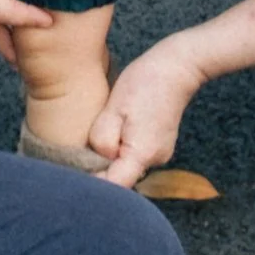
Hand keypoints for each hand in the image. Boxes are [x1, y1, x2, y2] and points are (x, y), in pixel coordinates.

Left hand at [89, 37, 207, 186]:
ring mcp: (160, 154)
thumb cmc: (143, 83)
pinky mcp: (159, 146)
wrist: (177, 67)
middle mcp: (155, 160)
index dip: (93, 183)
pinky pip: (135, 156)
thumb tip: (97, 160)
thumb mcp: (113, 108)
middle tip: (85, 148)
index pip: (114, 186)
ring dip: (111, 156)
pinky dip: (122, 148)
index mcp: (142, 154)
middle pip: (121, 178)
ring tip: (103, 131)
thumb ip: (101, 140)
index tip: (77, 171)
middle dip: (100, 168)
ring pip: (127, 166)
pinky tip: (117, 128)